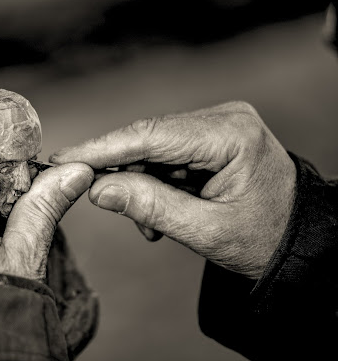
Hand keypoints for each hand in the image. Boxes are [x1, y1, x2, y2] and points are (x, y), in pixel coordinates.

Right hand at [50, 101, 295, 278]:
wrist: (297, 242)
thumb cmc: (263, 239)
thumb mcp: (206, 231)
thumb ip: (150, 207)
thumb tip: (98, 189)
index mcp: (230, 135)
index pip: (150, 135)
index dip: (102, 148)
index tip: (64, 158)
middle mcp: (223, 118)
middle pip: (148, 138)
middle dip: (121, 173)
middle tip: (98, 200)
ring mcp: (217, 125)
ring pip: (152, 149)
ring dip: (141, 185)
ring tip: (152, 225)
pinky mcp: (211, 137)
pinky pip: (166, 156)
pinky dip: (155, 184)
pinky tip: (163, 213)